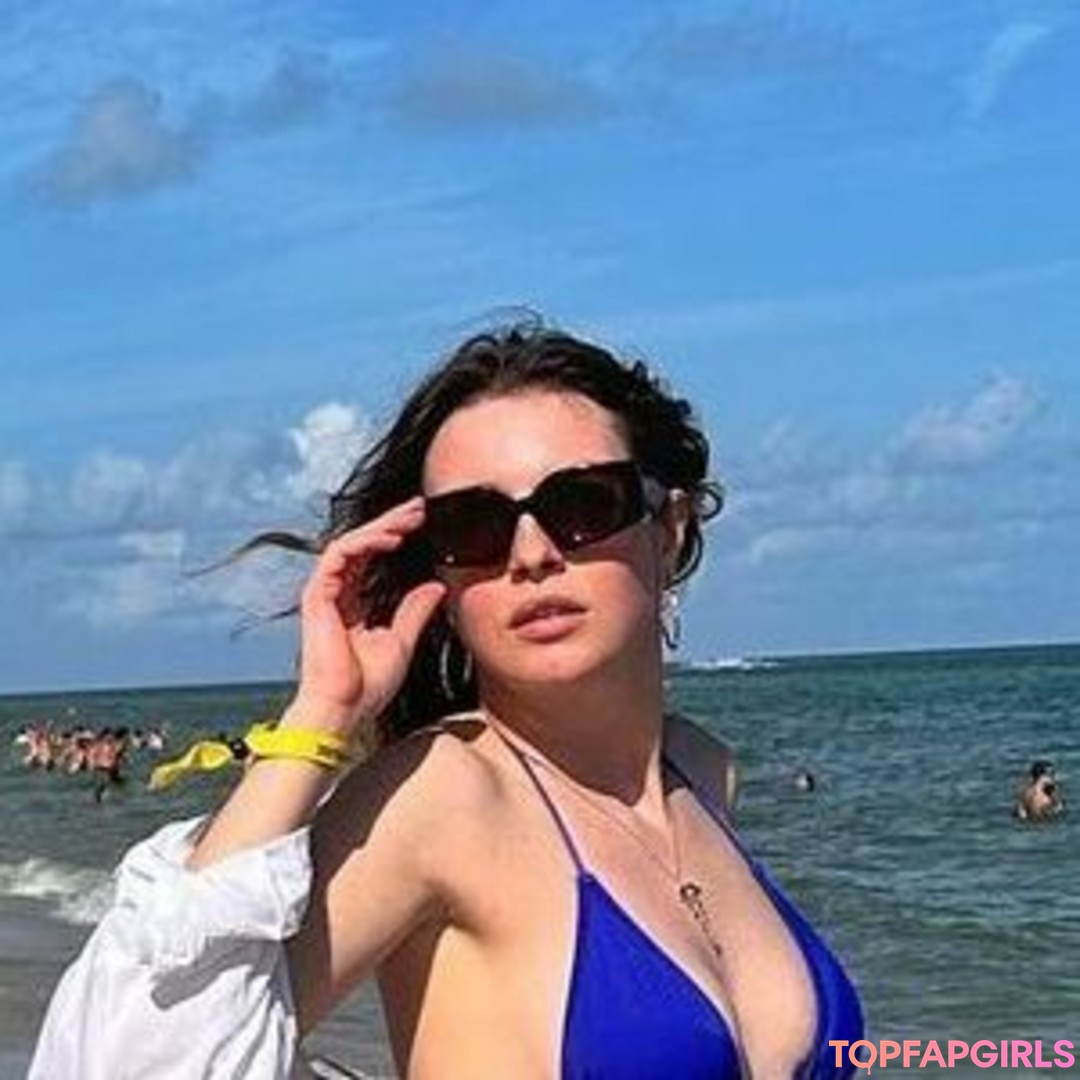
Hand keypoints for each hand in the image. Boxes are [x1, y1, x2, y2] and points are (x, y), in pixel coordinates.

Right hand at [286, 496, 446, 737]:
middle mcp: (336, 593)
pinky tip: (391, 538)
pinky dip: (366, 542)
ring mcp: (324, 593)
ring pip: (351, 542)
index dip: (396, 536)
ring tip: (411, 518)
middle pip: (362, 544)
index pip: (372, 557)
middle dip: (392, 522)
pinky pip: (339, 554)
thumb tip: (437, 587)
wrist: (344, 709)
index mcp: (353, 603)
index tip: (424, 523)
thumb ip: (415, 611)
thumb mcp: (402, 640)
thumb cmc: (368, 686)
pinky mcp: (317, 595)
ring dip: (381, 526)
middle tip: (420, 507)